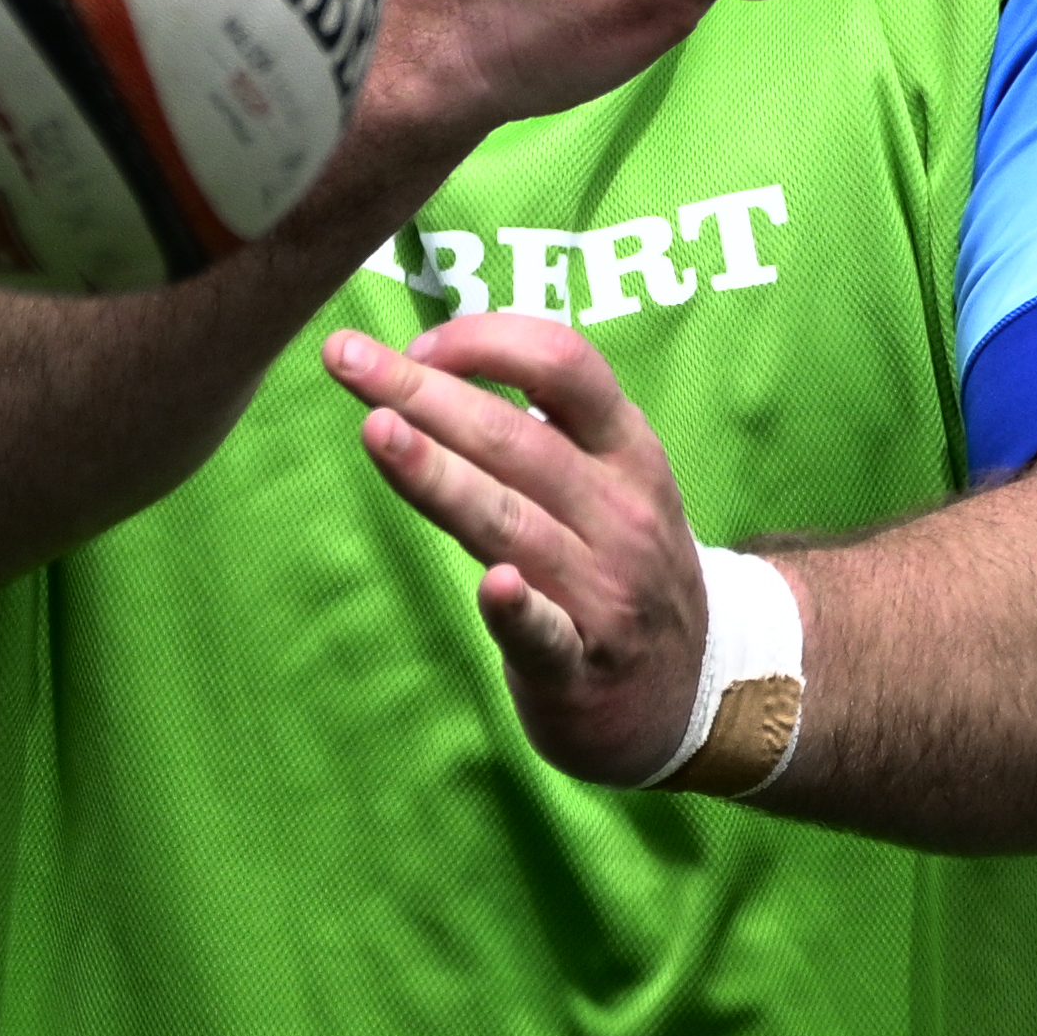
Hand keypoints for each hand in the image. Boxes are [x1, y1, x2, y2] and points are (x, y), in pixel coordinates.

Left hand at [329, 308, 736, 782]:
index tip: (416, 347)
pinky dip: (520, 610)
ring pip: (512, 522)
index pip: (565, 365)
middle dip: (423, 392)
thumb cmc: (622, 566)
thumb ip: (547, 428)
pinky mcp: (581, 667)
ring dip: (441, 475)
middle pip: (515, 437)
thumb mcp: (617, 481)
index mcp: (629, 450)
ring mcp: (606, 590)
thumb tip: (438, 365)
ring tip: (378, 431)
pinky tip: (492, 586)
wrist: (691, 693)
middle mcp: (622, 511)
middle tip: (345, 357)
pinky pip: (547, 634)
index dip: (486, 342)